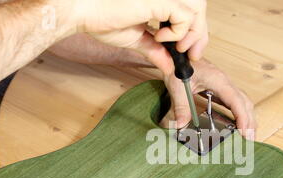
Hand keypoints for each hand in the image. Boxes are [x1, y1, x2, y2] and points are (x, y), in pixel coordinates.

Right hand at [72, 0, 207, 73]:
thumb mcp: (137, 38)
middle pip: (199, 8)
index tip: (190, 52)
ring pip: (197, 9)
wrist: (82, 12)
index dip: (197, 31)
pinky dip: (179, 32)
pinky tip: (160, 37)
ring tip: (177, 47)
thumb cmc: (101, 17)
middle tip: (191, 55)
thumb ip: (155, 50)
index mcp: (159, 0)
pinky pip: (185, 16)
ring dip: (193, 33)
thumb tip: (168, 66)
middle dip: (200, 35)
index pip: (190, 11)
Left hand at [161, 59, 255, 139]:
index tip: (245, 132)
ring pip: (243, 103)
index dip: (242, 117)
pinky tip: (238, 126)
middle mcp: (225, 83)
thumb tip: (181, 125)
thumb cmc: (178, 66)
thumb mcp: (177, 87)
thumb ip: (181, 106)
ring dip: (248, 119)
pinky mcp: (220, 89)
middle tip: (250, 140)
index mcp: (218, 80)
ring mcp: (224, 86)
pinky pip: (235, 102)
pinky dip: (240, 115)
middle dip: (250, 122)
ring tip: (248, 136)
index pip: (236, 101)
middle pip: (245, 103)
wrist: (176, 55)